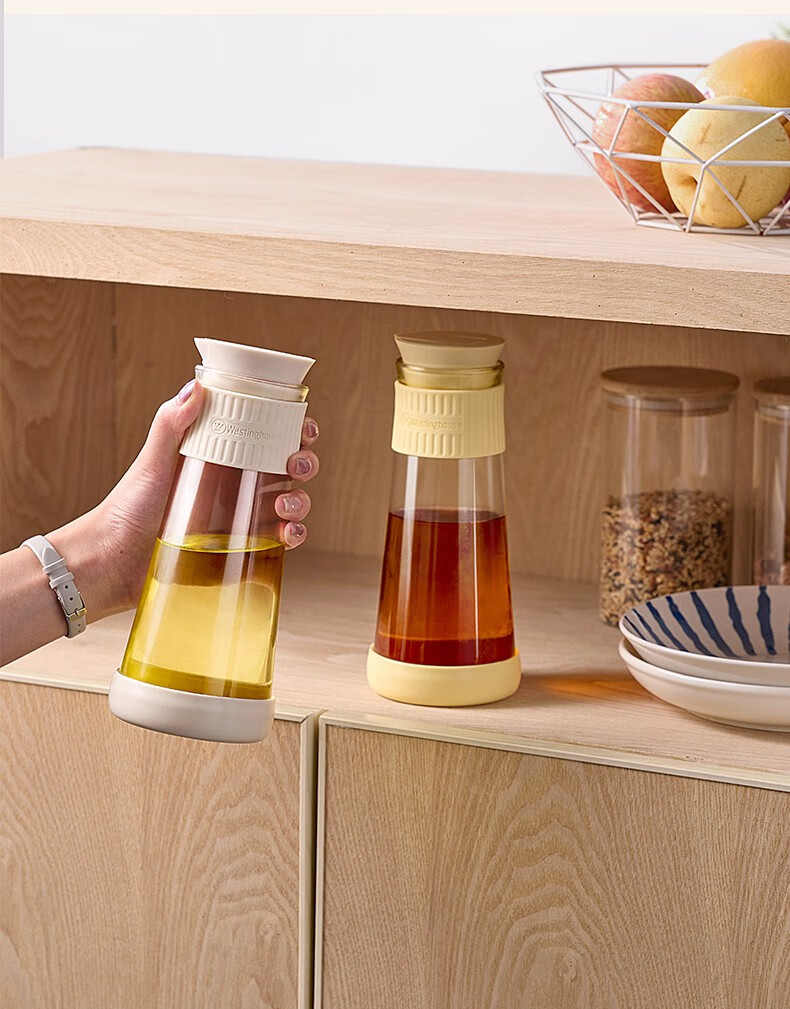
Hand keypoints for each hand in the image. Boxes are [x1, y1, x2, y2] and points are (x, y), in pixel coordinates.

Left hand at [94, 379, 318, 614]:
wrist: (112, 562)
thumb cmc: (125, 509)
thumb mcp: (152, 462)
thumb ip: (171, 424)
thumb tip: (196, 385)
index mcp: (221, 458)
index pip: (267, 435)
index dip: (293, 430)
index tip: (303, 429)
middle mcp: (235, 486)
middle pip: (288, 469)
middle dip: (305, 464)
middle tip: (296, 466)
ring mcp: (240, 519)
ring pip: (290, 504)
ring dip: (301, 502)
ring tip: (285, 507)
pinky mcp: (241, 553)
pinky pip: (279, 542)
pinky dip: (294, 537)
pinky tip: (289, 535)